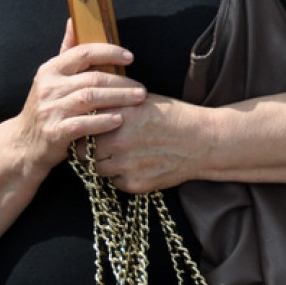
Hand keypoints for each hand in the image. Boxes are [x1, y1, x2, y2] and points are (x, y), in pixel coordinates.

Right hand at [16, 20, 146, 170]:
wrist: (23, 144)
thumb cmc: (46, 107)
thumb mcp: (51, 78)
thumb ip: (67, 51)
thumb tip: (74, 20)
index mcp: (50, 69)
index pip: (83, 52)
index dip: (109, 52)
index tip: (130, 57)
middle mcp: (48, 87)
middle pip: (92, 78)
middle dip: (122, 82)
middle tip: (142, 88)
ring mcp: (50, 109)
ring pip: (90, 98)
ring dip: (118, 98)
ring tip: (138, 100)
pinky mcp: (54, 132)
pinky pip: (83, 123)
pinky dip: (103, 121)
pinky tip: (119, 120)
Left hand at [89, 94, 204, 193]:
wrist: (202, 141)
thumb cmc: (174, 117)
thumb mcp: (142, 101)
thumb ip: (114, 104)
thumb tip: (89, 107)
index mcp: (119, 115)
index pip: (83, 126)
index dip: (84, 129)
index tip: (88, 130)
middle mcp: (118, 140)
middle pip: (83, 151)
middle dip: (89, 148)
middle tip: (101, 145)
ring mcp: (126, 164)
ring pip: (97, 169)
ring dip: (104, 163)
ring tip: (121, 155)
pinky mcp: (135, 184)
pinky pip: (115, 182)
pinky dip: (121, 176)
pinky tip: (137, 165)